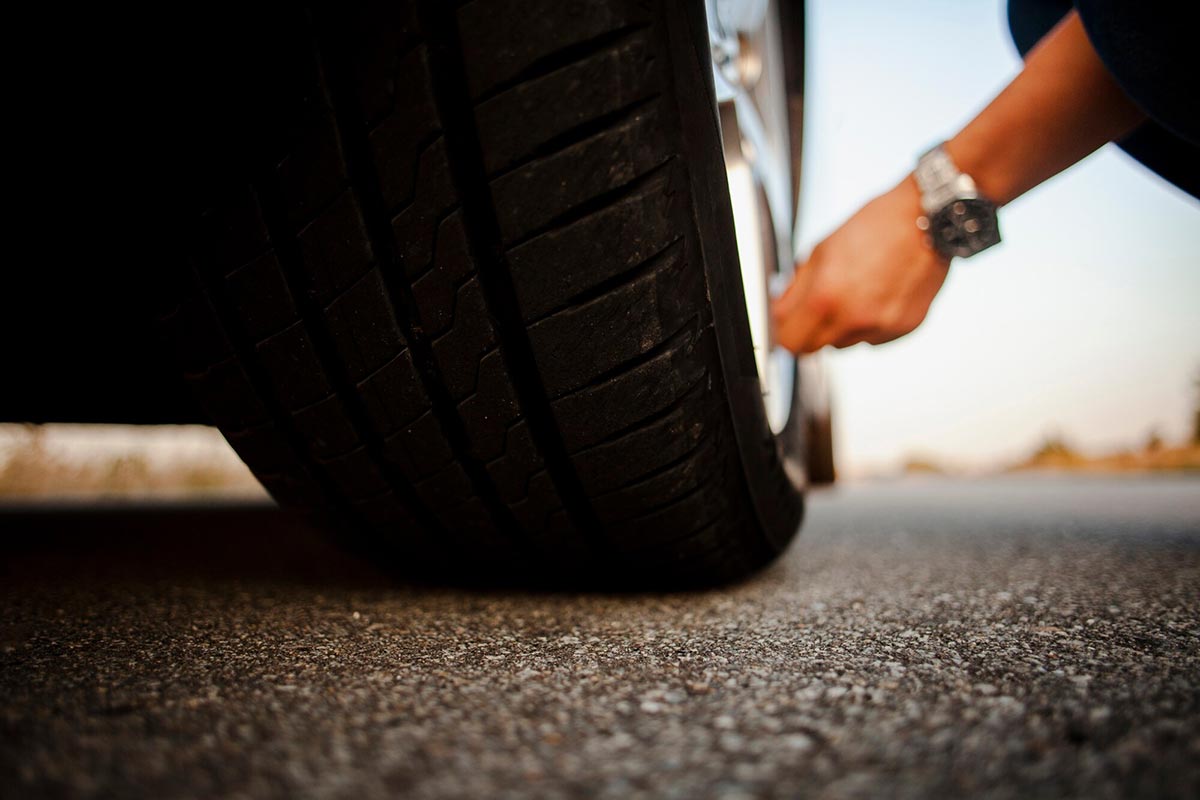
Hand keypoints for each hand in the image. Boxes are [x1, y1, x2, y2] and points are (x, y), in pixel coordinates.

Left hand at [771, 178, 949, 353]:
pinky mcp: (903, 329)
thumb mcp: (822, 250)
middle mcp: (854, 318)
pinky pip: (872, 339)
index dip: (783, 331)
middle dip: (808, 331)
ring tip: (855, 292)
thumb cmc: (877, 226)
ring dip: (840, 327)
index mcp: (826, 296)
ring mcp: (881, 327)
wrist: (927, 219)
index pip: (789, 341)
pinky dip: (868, 325)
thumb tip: (780, 310)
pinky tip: (877, 295)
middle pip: (814, 348)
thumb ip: (796, 288)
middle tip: (817, 306)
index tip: (785, 322)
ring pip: (843, 344)